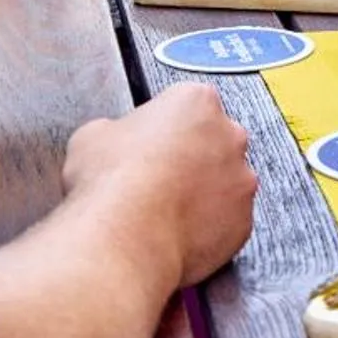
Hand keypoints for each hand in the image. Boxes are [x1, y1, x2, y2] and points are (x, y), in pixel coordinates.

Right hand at [62, 83, 256, 285]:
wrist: (127, 236)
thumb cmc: (112, 182)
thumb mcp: (93, 136)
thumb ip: (116, 130)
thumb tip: (113, 141)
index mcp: (196, 101)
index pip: (186, 105)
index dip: (163, 128)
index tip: (149, 144)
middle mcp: (230, 135)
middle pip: (214, 141)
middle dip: (192, 157)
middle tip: (158, 179)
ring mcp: (241, 179)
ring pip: (225, 183)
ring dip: (204, 194)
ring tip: (165, 212)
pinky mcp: (243, 221)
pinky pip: (228, 221)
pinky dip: (209, 228)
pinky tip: (176, 234)